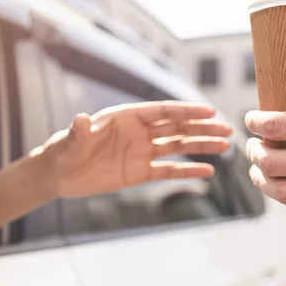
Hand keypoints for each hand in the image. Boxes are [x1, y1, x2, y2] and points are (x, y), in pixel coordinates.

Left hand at [37, 101, 231, 197]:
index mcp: (128, 117)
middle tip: (226, 129)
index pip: (163, 111)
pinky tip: (207, 172)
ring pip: (178, 147)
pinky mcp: (140, 172)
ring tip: (225, 146)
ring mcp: (142, 152)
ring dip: (201, 146)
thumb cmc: (64, 150)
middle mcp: (140, 132)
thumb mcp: (71, 140)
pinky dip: (187, 171)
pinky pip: (168, 171)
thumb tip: (80, 119)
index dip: (186, 111)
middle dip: (202, 128)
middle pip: (177, 128)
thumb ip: (80, 131)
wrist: (59, 174)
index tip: (209, 111)